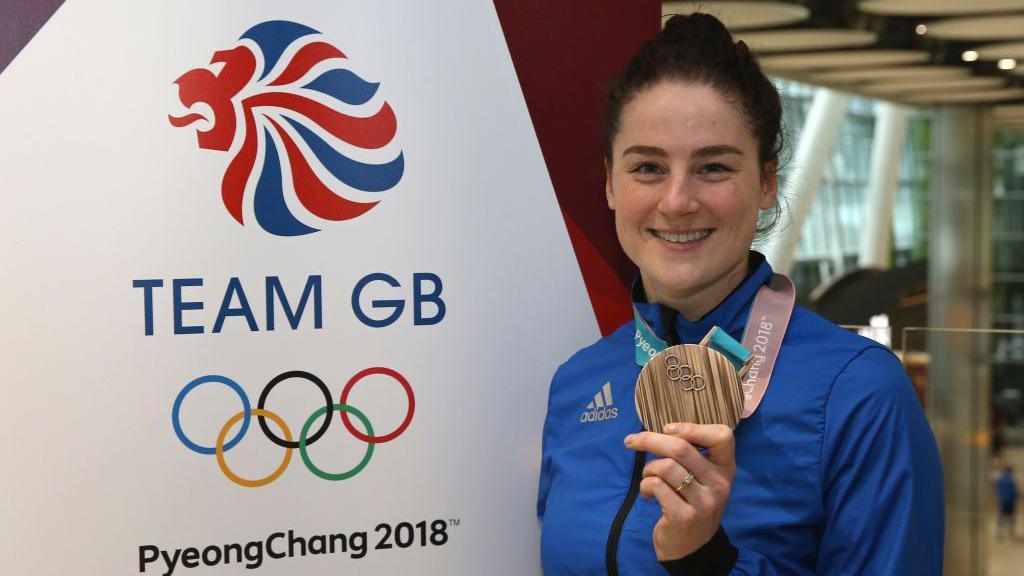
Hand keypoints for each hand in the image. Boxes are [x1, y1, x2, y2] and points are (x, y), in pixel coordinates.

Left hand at [623, 422, 735, 560]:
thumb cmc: (691, 503)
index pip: (722, 436)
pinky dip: (645, 486)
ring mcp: (703, 503)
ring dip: (648, 469)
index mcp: (725, 469)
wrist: (691, 547)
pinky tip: (648, 494)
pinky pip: (656, 486)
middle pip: (681, 447)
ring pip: (665, 466)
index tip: (668, 430)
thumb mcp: (701, 478)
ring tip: (648, 478)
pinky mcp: (684, 517)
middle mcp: (719, 485)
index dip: (692, 427)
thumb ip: (691, 455)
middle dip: (650, 440)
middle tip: (631, 441)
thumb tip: (662, 431)